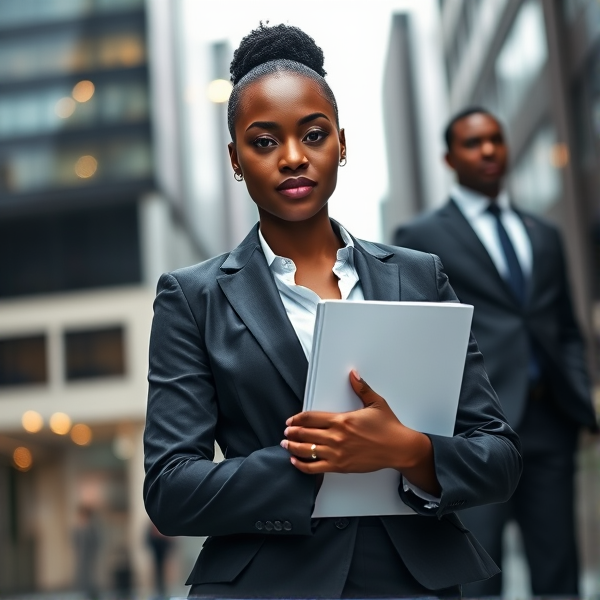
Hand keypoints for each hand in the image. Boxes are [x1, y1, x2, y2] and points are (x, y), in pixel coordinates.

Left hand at [281, 370, 438, 494]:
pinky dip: (302, 465)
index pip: (310, 417)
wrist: (399, 448)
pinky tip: (296, 462)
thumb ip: (361, 388)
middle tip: (286, 432)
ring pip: (307, 451)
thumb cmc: (388, 427)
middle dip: (292, 433)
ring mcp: (337, 453)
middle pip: (305, 434)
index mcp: (341, 420)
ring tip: (286, 445)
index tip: (290, 421)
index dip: (297, 419)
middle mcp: (336, 437)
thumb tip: (354, 374)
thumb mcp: (375, 403)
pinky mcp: (340, 466)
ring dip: (293, 448)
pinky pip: (315, 468)